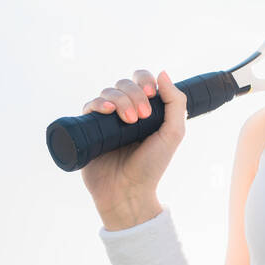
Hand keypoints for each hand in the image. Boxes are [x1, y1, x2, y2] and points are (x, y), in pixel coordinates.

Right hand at [79, 68, 187, 229]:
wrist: (128, 192)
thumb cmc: (152, 166)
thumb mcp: (173, 134)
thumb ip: (176, 103)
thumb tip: (163, 73)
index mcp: (145, 109)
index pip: (142, 80)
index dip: (144, 80)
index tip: (151, 93)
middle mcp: (125, 111)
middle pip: (124, 84)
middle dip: (134, 95)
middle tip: (142, 116)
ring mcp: (106, 119)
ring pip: (108, 92)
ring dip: (120, 100)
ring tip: (128, 122)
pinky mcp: (89, 129)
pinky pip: (89, 106)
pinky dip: (98, 103)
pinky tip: (106, 110)